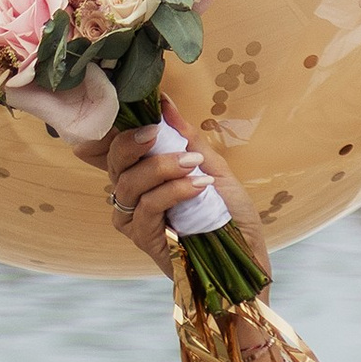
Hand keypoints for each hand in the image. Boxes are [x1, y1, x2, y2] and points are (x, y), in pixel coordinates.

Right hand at [98, 124, 270, 275]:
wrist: (246, 257)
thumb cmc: (229, 214)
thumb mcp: (212, 167)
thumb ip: (187, 138)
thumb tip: (165, 104)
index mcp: (144, 177)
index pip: (117, 147)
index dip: (121, 127)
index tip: (144, 110)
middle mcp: (132, 198)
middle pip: (114, 162)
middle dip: (133, 141)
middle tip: (158, 131)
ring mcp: (135, 220)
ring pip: (129, 183)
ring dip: (161, 166)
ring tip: (193, 164)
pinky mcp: (144, 240)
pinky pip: (149, 206)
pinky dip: (173, 190)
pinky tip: (198, 186)